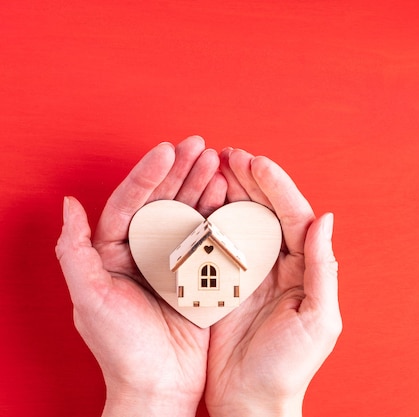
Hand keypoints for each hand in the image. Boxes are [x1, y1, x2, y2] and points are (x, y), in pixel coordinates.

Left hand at [56, 136, 225, 416]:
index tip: (167, 150)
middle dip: (180, 171)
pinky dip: (218, 214)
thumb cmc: (121, 348)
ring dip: (201, 186)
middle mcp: (143, 251)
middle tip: (199, 145)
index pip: (130, 203)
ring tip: (216, 161)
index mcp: (114, 253)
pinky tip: (226, 194)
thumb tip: (68, 205)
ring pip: (188, 213)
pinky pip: (209, 236)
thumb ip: (76, 251)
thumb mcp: (89, 299)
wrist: (159, 386)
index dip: (148, 174)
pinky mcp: (198, 274)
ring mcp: (173, 261)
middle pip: (162, 201)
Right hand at [205, 149, 341, 416]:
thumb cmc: (289, 366)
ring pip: (242, 221)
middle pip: (267, 211)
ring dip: (231, 192)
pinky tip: (200, 200)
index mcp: (304, 268)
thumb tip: (326, 219)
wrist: (251, 400)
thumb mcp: (318, 319)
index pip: (294, 216)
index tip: (256, 162)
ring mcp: (250, 272)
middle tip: (231, 154)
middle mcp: (279, 264)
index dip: (277, 187)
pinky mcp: (224, 283)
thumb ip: (323, 268)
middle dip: (251, 180)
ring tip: (216, 166)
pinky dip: (210, 219)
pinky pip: (218, 243)